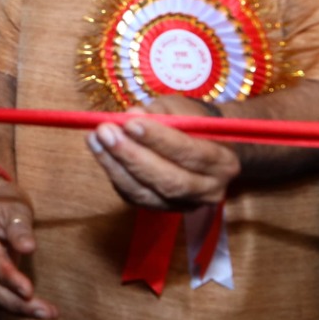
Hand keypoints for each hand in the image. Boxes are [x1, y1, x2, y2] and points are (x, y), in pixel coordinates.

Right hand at [0, 186, 56, 319]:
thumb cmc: (3, 202)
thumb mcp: (14, 209)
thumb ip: (20, 229)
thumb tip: (28, 248)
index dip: (9, 278)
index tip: (29, 291)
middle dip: (17, 303)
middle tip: (46, 312)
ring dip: (18, 308)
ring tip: (47, 314)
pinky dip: (14, 305)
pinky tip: (34, 310)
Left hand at [88, 108, 239, 209]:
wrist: (207, 147)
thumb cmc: (194, 122)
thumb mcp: (184, 109)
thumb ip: (159, 112)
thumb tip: (130, 114)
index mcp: (224, 162)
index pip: (191, 153)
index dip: (159, 139)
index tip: (130, 122)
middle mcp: (209, 190)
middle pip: (169, 181)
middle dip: (132, 156)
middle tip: (105, 132)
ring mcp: (185, 205)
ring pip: (147, 194)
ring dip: (115, 167)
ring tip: (95, 140)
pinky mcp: (163, 210)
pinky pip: (134, 197)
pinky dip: (115, 175)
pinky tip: (101, 152)